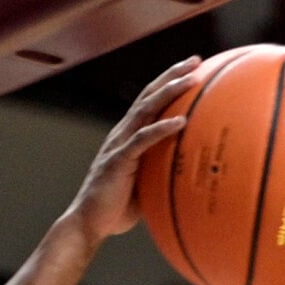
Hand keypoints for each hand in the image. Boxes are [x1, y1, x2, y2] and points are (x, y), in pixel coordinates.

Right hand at [65, 57, 199, 240]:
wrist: (90, 223)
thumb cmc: (117, 210)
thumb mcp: (146, 187)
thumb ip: (162, 174)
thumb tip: (188, 178)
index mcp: (128, 137)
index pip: (149, 103)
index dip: (167, 84)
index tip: (190, 71)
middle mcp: (123, 133)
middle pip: (149, 95)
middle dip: (171, 75)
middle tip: (194, 61)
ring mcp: (120, 144)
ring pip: (146, 109)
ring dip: (169, 92)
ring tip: (191, 79)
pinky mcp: (119, 160)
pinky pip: (144, 140)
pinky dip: (163, 129)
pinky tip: (181, 121)